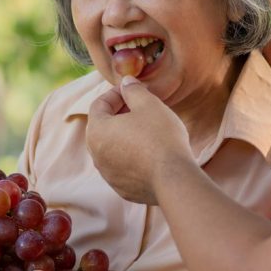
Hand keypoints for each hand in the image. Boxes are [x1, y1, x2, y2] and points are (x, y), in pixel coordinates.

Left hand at [86, 77, 192, 204]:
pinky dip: (131, 156)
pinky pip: (122, 166)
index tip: (132, 90)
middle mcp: (96, 155)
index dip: (115, 93)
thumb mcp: (148, 104)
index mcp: (97, 131)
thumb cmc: (160, 137)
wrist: (173, 178)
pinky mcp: (121, 188)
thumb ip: (133, 90)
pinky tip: (151, 152)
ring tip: (147, 129)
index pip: (98, 105)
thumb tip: (126, 82)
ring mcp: (107, 174)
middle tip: (139, 107)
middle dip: (119, 114)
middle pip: (103, 127)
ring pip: (112, 148)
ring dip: (125, 136)